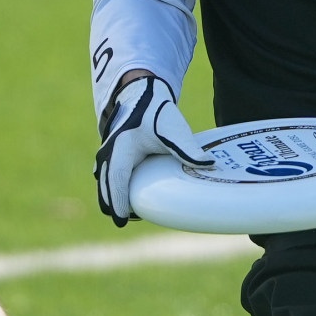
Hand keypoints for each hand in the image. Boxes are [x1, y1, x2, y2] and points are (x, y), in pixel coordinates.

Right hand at [94, 71, 205, 225]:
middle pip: (106, 187)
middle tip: (127, 221)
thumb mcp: (174, 129)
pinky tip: (130, 200)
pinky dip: (114, 189)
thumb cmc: (156, 112)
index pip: (116, 179)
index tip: (121, 220)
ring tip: (131, 213)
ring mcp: (106, 155)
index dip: (118, 201)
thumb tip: (211, 165)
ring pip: (105, 184)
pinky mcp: (110, 157)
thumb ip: (189, 149)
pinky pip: (108, 178)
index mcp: (122, 147)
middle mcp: (108, 153)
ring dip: (113, 198)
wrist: (142, 94)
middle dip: (114, 205)